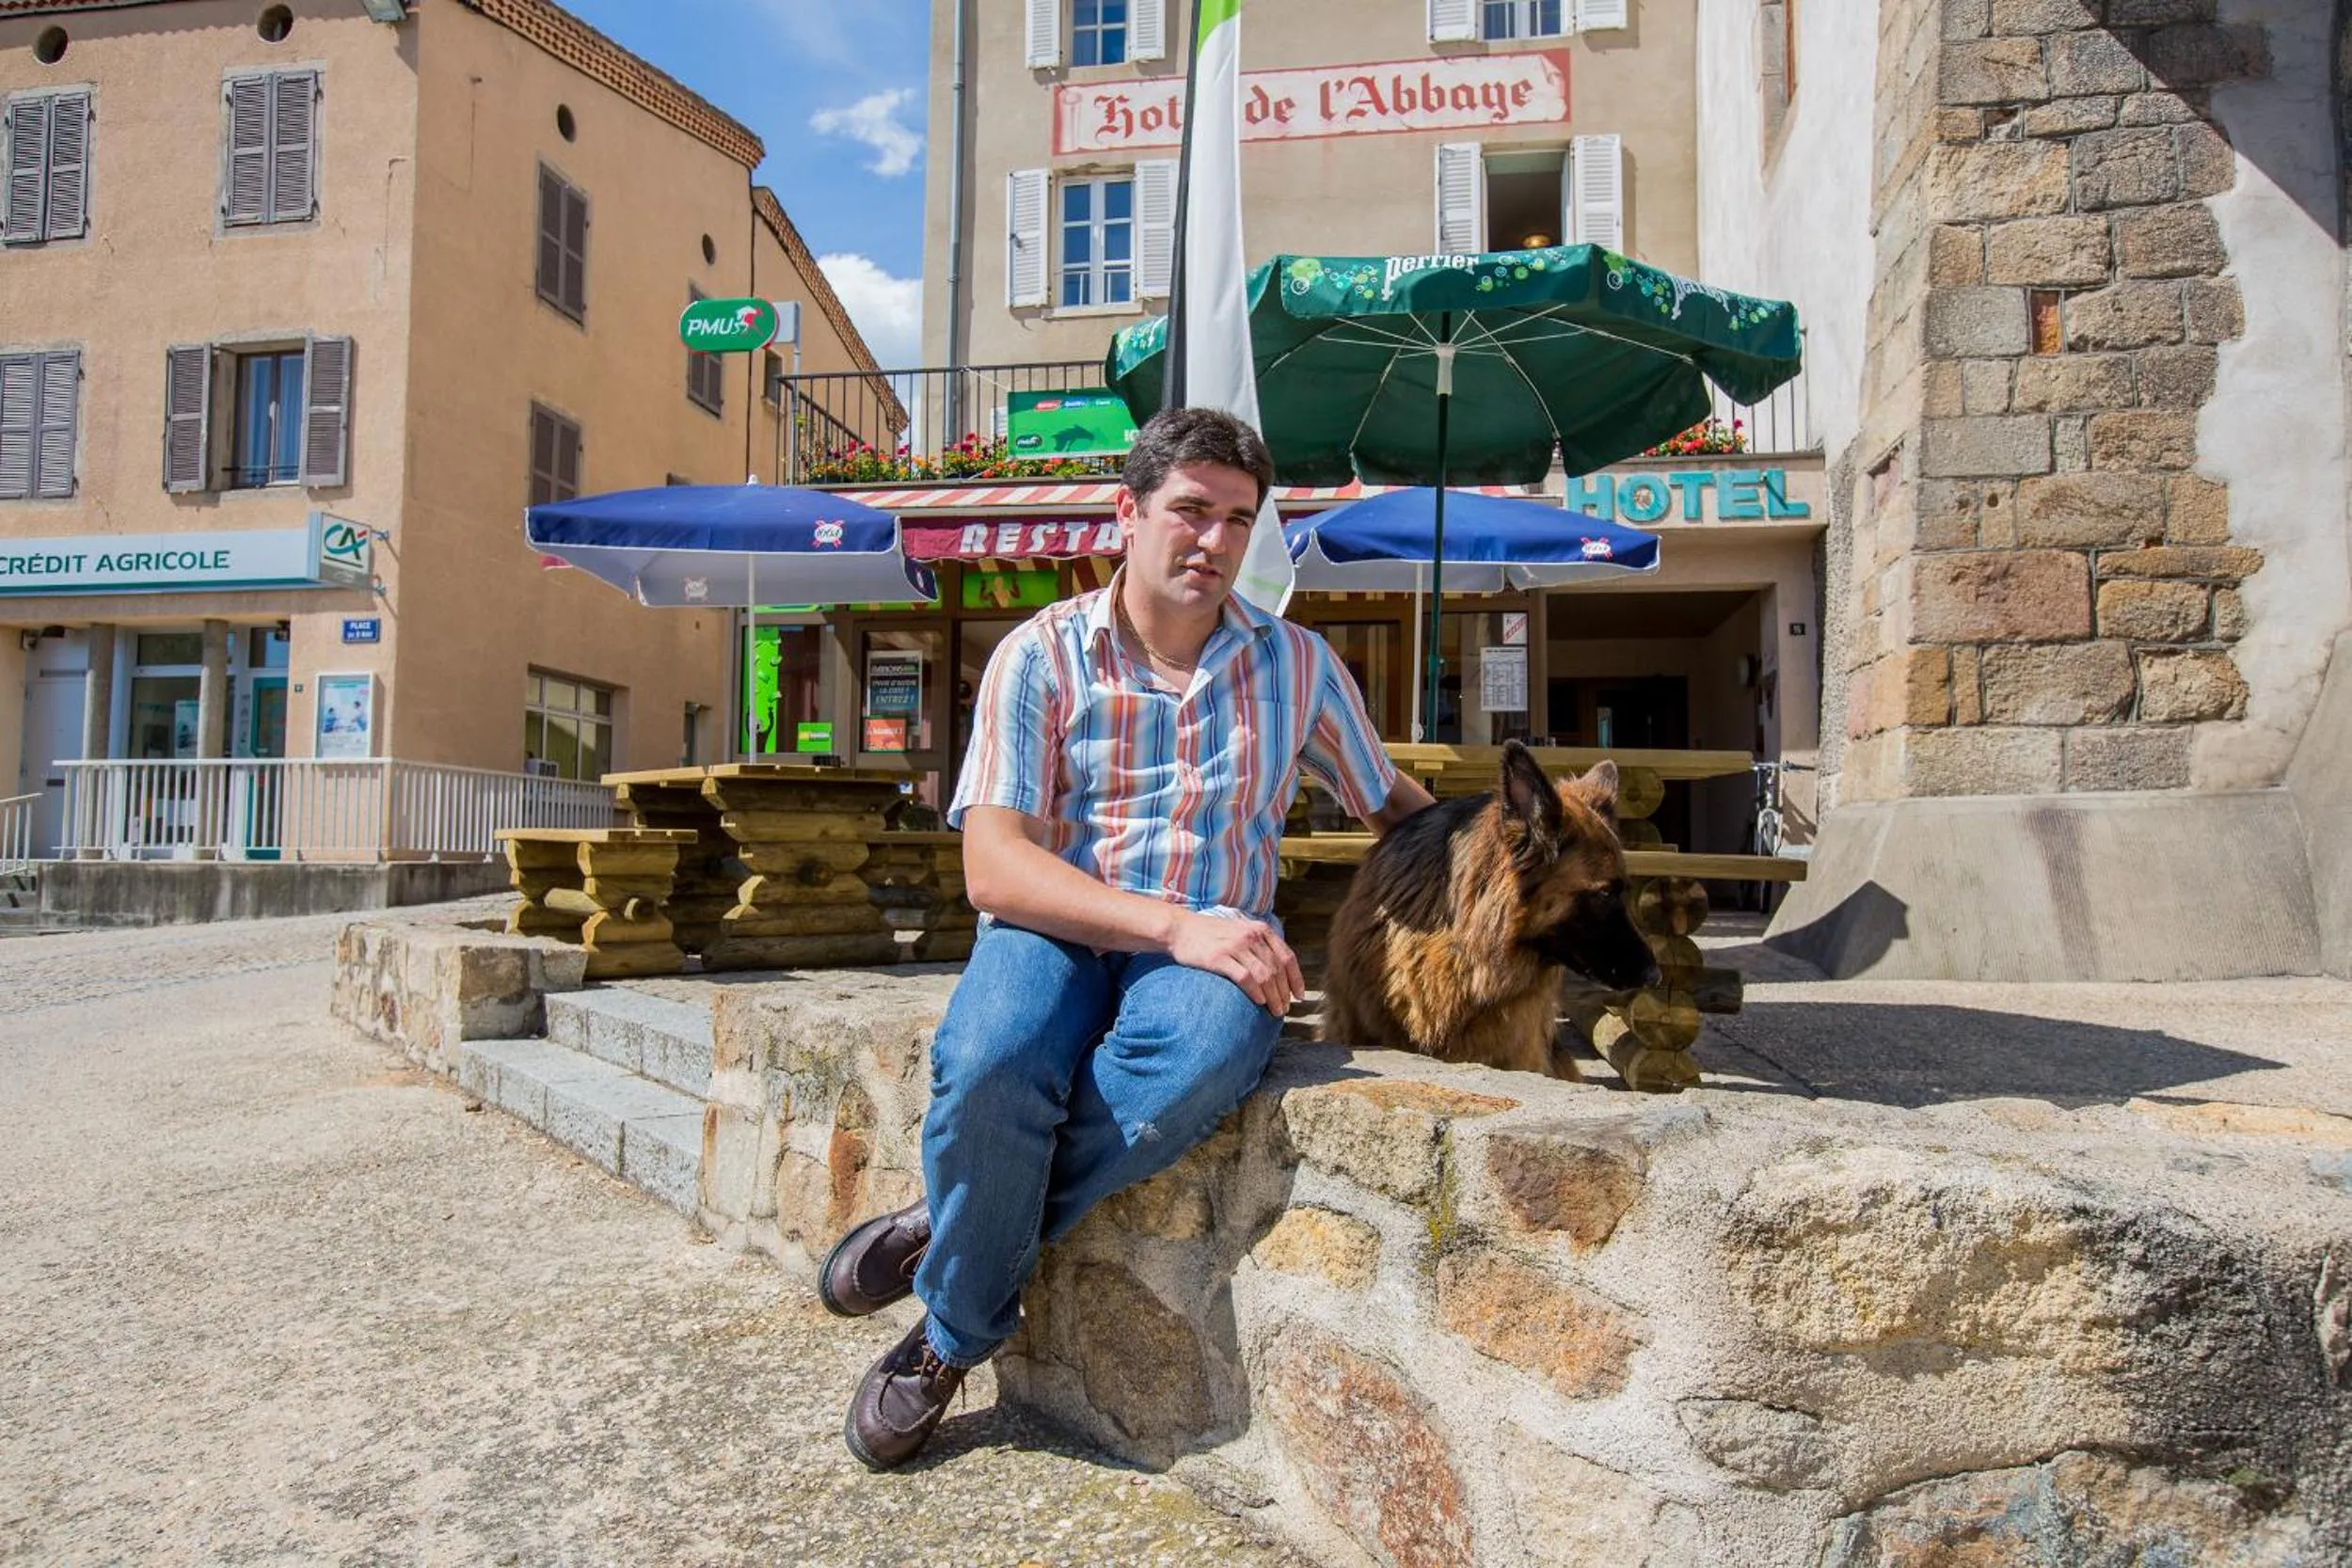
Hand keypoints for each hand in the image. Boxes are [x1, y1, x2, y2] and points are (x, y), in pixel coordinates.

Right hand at [1169, 911, 1306, 1015]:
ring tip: (1275, 1011)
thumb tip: (1276, 970)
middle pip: (1277, 969)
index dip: (1296, 978)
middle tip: (1285, 1009)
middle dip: (1284, 993)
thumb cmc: (1210, 934)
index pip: (1287, 957)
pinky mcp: (1219, 958)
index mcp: (1260, 929)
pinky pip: (1245, 978)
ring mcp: (1235, 946)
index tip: (1299, 996)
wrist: (1180, 928)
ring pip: (1264, 976)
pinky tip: (1259, 1002)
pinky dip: (1255, 992)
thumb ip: (1258, 943)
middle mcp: (1251, 936)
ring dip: (1273, 996)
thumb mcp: (1240, 930)